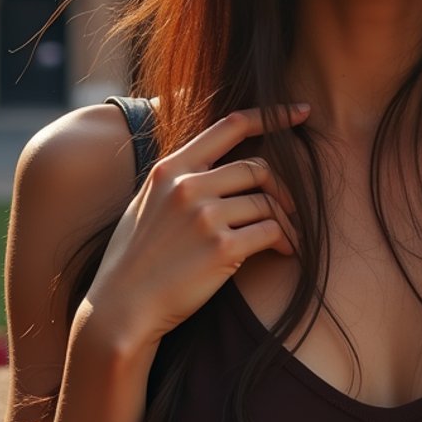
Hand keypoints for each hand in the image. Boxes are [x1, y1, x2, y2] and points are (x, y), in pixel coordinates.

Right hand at [81, 103, 308, 353]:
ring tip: (288, 237)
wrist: (121, 309)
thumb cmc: (135, 259)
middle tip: (288, 208)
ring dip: (285, 219)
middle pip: (258, 168)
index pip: (231, 125)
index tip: (301, 113)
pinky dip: (285, 241)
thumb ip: (179, 178)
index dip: (272, 116)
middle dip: (280, 187)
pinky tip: (285, 252)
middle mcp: (188, 186)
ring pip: (267, 202)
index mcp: (170, 168)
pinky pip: (271, 231)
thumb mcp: (147, 202)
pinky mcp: (222, 248)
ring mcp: (205, 216)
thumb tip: (218, 162)